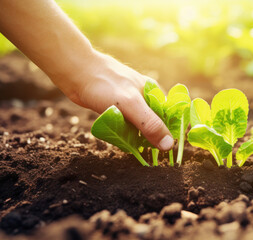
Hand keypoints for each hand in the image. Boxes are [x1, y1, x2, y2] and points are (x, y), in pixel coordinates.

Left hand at [53, 50, 173, 150]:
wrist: (76, 73)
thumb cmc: (106, 84)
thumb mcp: (132, 105)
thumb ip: (151, 125)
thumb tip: (169, 145)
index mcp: (155, 93)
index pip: (169, 118)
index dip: (168, 134)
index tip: (163, 151)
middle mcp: (145, 97)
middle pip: (155, 123)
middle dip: (151, 137)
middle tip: (143, 150)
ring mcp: (130, 102)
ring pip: (139, 125)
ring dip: (136, 136)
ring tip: (129, 144)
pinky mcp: (117, 106)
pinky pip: (126, 123)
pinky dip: (124, 132)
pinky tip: (119, 137)